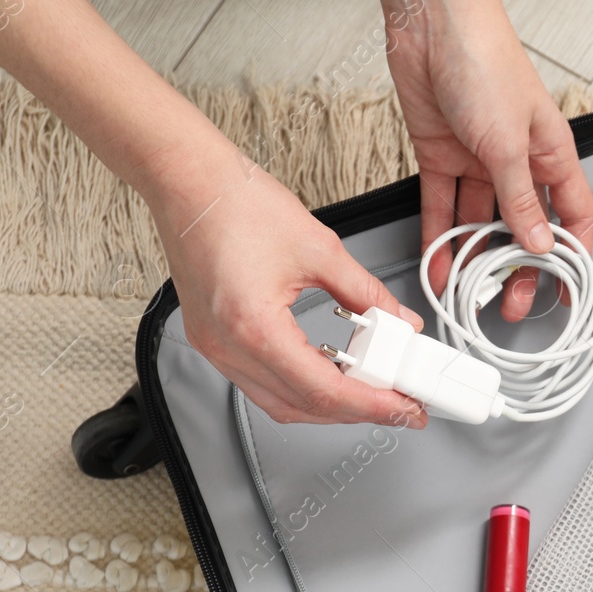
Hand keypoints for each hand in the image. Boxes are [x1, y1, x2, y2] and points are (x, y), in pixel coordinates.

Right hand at [147, 145, 429, 427]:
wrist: (189, 181)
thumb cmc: (236, 204)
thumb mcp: (321, 249)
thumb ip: (367, 293)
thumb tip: (398, 320)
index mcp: (252, 326)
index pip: (324, 390)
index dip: (372, 405)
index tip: (404, 407)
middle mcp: (226, 347)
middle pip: (303, 407)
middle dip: (357, 411)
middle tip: (398, 404)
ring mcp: (215, 348)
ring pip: (281, 404)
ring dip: (328, 406)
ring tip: (370, 392)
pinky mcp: (213, 341)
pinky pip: (261, 384)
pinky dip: (300, 388)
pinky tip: (329, 376)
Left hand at [375, 0, 592, 320]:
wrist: (434, 27)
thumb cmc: (486, 61)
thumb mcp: (509, 142)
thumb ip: (520, 198)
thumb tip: (536, 240)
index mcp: (551, 154)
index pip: (573, 216)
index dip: (574, 254)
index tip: (569, 288)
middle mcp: (518, 161)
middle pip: (524, 227)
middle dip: (518, 266)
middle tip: (511, 300)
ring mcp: (479, 160)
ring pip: (480, 221)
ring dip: (474, 257)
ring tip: (467, 288)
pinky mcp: (443, 156)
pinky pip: (443, 207)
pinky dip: (440, 236)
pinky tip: (438, 261)